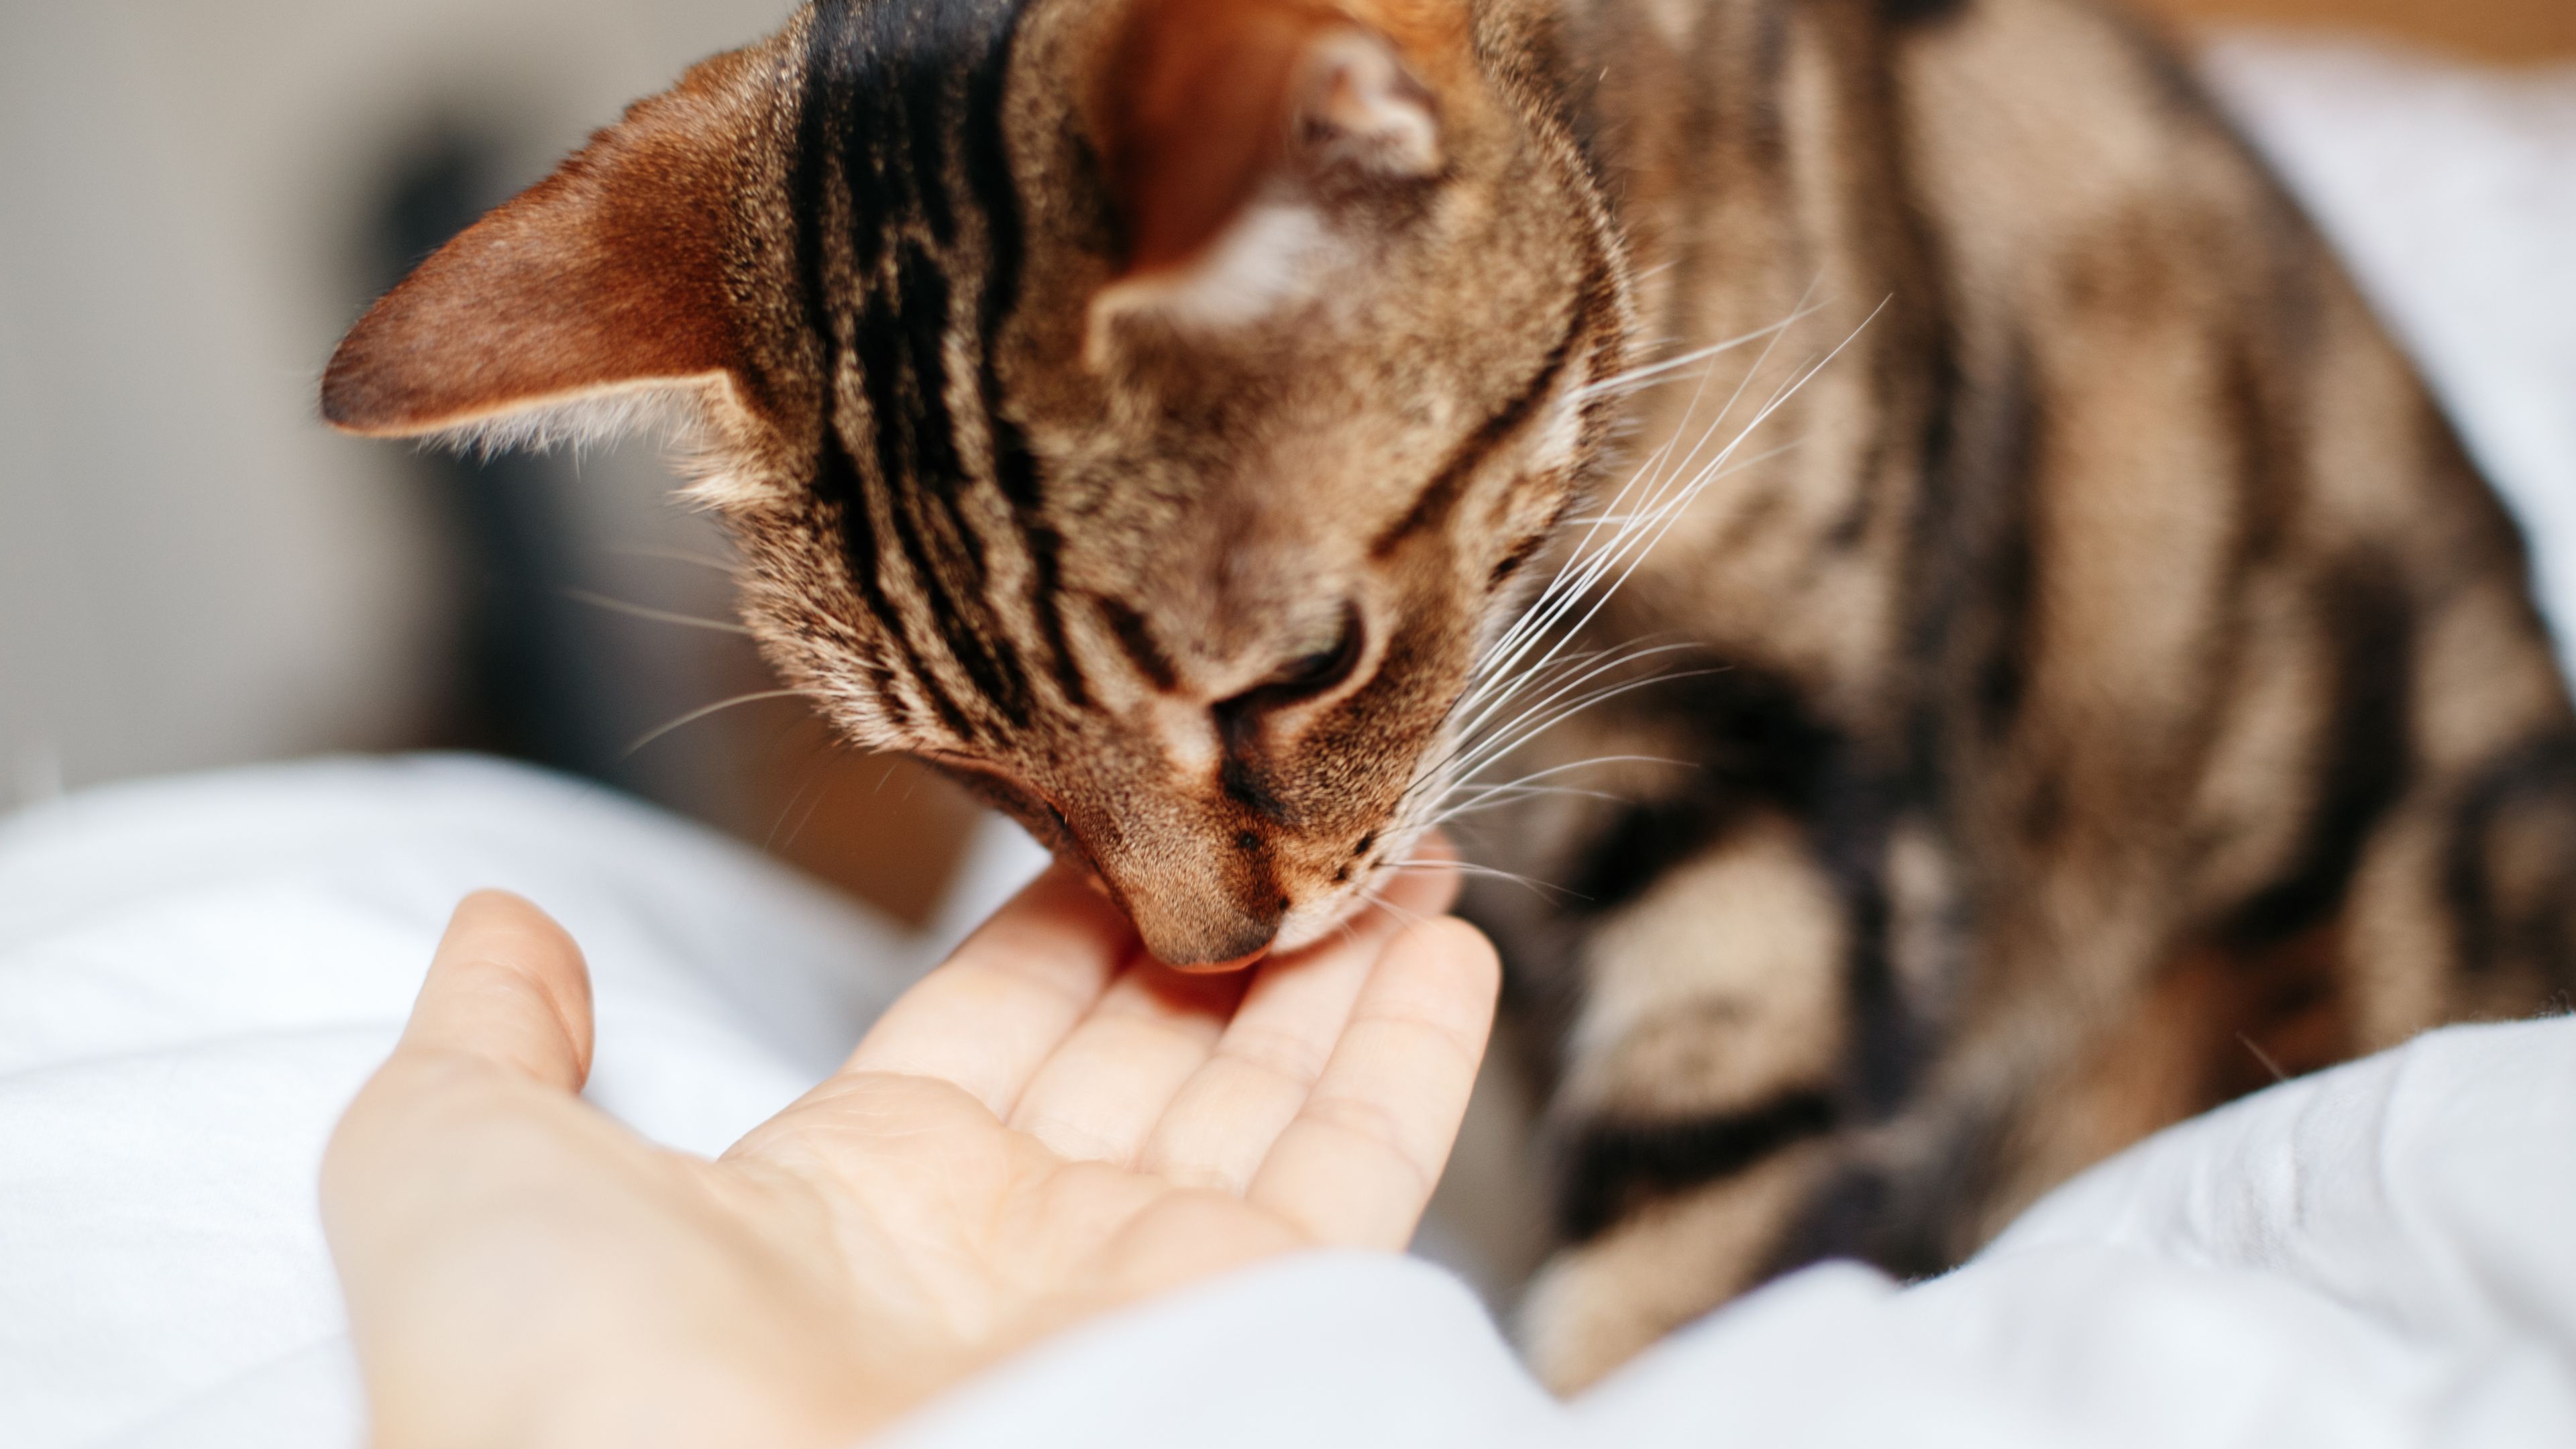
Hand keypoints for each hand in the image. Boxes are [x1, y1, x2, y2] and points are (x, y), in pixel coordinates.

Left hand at [321, 857, 1498, 1448]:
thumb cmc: (561, 1388)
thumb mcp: (461, 1171)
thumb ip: (491, 1042)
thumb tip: (499, 922)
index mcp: (854, 1198)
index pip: (1000, 1015)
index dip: (1074, 910)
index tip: (1136, 798)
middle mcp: (1012, 1249)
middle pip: (1156, 1048)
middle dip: (1232, 922)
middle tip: (1308, 798)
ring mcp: (1135, 1298)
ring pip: (1271, 1100)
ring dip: (1343, 967)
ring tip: (1411, 840)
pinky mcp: (1242, 1333)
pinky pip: (1351, 1182)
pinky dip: (1409, 1063)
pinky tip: (1447, 945)